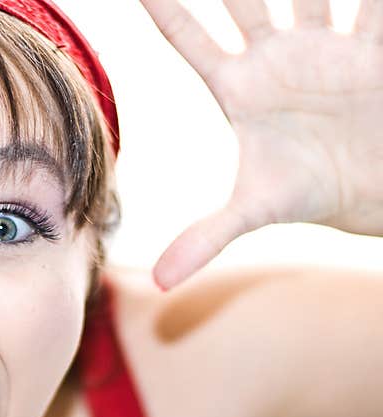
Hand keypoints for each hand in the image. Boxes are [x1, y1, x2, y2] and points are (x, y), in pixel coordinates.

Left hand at [139, 0, 382, 289]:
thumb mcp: (254, 210)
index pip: (193, 41)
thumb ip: (205, 238)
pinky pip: (372, 4)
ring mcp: (324, 46)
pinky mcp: (370, 47)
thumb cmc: (307, 194)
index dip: (167, 12)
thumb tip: (158, 285)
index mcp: (241, 88)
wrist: (371, 192)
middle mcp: (278, 57)